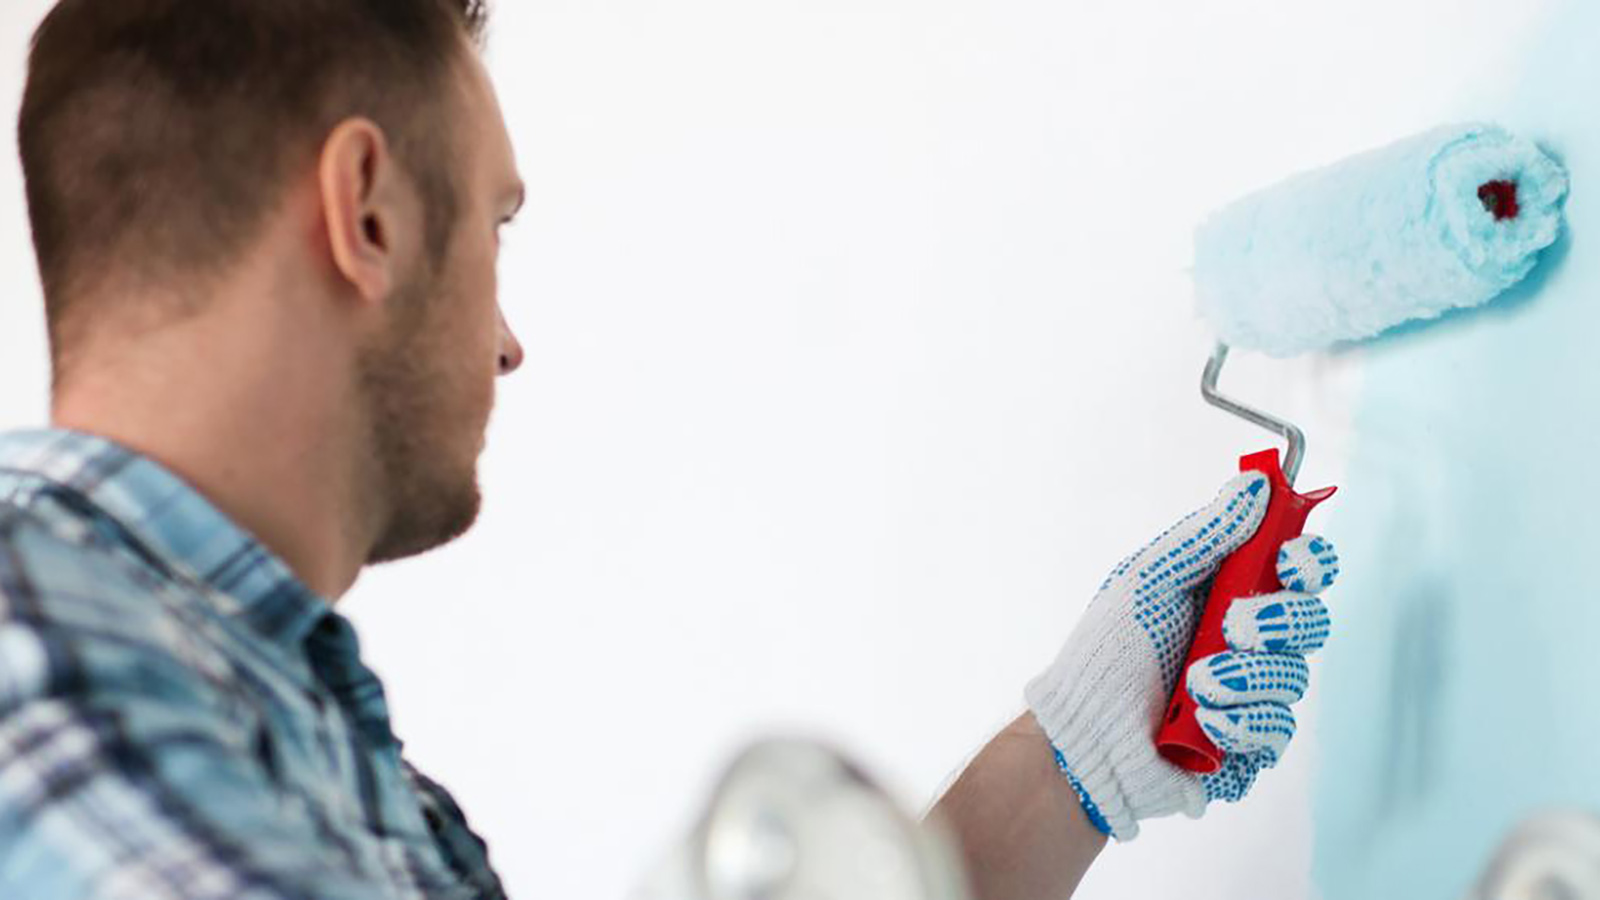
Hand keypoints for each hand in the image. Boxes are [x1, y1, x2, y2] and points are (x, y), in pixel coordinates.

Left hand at [1024, 473, 1337, 840]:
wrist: (1082, 732)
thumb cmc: (1106, 653)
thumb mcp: (1148, 580)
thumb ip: (1204, 535)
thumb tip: (1254, 485)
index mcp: (1230, 595)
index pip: (1299, 571)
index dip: (1309, 561)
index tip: (1289, 561)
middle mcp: (1251, 643)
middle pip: (1312, 620)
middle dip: (1280, 620)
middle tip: (1234, 628)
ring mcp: (1254, 694)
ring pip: (1295, 676)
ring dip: (1245, 676)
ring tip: (1194, 682)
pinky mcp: (1251, 743)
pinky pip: (1277, 728)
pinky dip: (1240, 720)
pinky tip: (1203, 719)